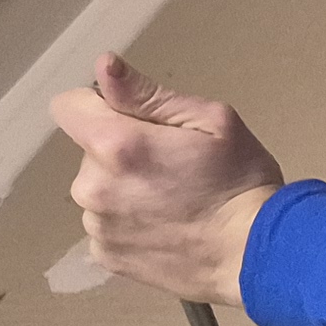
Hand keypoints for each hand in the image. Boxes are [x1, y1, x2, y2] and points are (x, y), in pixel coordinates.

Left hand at [50, 54, 285, 305]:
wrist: (256, 258)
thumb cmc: (242, 183)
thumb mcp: (211, 121)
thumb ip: (148, 95)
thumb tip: (104, 67)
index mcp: (115, 144)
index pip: (68, 106)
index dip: (100, 106)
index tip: (136, 121)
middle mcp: (92, 187)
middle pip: (89, 152)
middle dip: (120, 152)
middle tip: (172, 168)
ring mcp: (97, 227)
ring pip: (98, 191)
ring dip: (123, 190)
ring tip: (172, 202)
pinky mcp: (105, 256)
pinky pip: (106, 226)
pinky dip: (128, 223)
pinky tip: (165, 228)